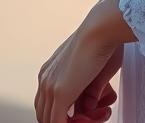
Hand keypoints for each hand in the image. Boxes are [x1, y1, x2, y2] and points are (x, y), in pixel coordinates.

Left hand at [35, 0, 133, 122]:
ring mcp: (50, 86)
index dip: (61, 114)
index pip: (46, 103)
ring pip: (50, 121)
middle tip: (86, 119)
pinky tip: (85, 122)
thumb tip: (89, 107)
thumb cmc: (100, 42)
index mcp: (49, 71)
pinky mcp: (60, 94)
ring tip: (90, 119)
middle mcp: (45, 78)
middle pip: (45, 114)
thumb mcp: (90, 70)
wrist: (99, 30)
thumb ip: (87, 91)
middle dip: (64, 121)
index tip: (80, 114)